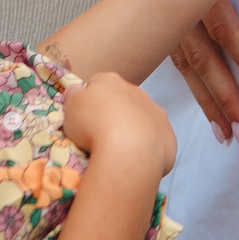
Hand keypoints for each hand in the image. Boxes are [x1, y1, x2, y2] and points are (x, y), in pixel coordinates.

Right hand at [55, 72, 177, 181]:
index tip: (84, 118)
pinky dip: (146, 146)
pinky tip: (135, 158)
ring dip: (132, 129)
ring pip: (141, 118)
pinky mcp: (167, 133)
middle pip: (122, 100)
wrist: (129, 149)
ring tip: (118, 149)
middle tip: (100, 135)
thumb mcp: (71, 107)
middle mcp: (136, 91)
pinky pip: (155, 138)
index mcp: (110, 81)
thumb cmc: (93, 124)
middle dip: (113, 114)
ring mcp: (155, 112)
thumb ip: (73, 96)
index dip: (89, 100)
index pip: (97, 83)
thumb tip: (77, 91)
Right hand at [92, 0, 238, 145]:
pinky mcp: (141, 1)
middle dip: (222, 97)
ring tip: (225, 133)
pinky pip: (164, 47)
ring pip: (179, 59)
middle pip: (197, 57)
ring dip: (203, 97)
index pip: (221, 23)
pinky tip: (197, 100)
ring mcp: (151, 0)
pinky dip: (182, 77)